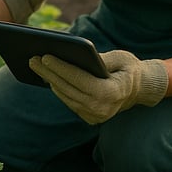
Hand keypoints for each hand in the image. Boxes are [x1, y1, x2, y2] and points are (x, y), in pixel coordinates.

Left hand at [29, 50, 167, 123]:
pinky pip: (69, 101)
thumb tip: (73, 54)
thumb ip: (100, 58)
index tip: (45, 56)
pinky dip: (58, 88)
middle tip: (32, 58)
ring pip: (65, 96)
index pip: (80, 79)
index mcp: (112, 93)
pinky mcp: (89, 118)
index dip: (61, 67)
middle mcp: (102, 109)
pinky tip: (47, 76)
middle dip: (48, 73)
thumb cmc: (129, 69)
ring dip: (49, 81)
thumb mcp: (120, 58)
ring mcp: (95, 116)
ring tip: (36, 65)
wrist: (139, 90)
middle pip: (68, 88)